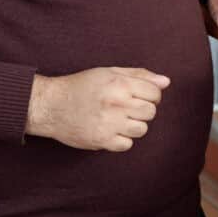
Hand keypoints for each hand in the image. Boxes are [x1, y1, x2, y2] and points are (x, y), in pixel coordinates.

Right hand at [26, 67, 168, 151]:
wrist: (51, 105)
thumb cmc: (82, 86)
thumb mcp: (110, 72)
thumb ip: (140, 75)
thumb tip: (166, 82)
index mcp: (120, 84)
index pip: (156, 93)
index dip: (151, 94)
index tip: (140, 95)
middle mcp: (117, 104)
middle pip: (151, 112)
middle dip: (143, 109)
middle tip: (128, 107)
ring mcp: (110, 124)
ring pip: (142, 129)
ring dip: (134, 125)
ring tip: (119, 119)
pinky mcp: (101, 141)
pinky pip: (127, 144)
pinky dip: (122, 139)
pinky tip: (112, 130)